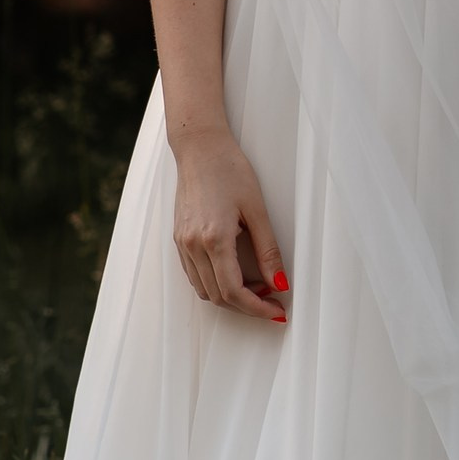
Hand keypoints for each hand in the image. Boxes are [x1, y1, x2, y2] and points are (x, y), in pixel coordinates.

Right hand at [170, 132, 287, 322]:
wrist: (200, 148)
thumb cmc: (229, 169)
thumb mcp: (256, 209)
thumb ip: (268, 250)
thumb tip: (279, 283)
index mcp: (214, 239)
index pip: (234, 291)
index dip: (257, 308)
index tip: (277, 311)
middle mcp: (193, 245)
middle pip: (218, 297)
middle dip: (247, 306)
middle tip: (272, 300)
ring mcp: (183, 243)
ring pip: (204, 290)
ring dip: (230, 297)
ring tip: (256, 286)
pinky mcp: (179, 238)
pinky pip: (194, 275)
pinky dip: (214, 284)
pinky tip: (234, 273)